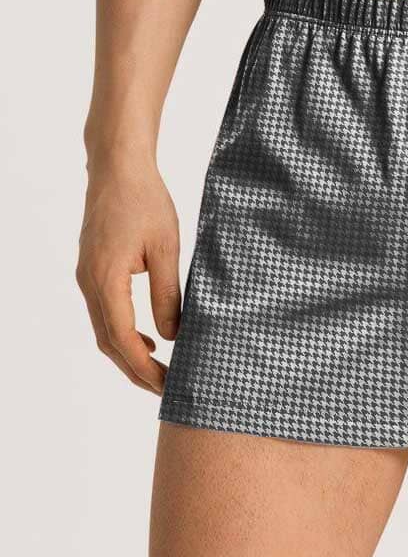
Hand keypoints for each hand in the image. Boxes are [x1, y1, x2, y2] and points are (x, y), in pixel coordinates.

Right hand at [76, 166, 180, 393]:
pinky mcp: (92, 269)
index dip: (145, 368)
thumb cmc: (145, 200)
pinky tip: (147, 337)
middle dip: (136, 370)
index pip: (123, 339)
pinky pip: (104, 311)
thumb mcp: (166, 247)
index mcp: (106, 279)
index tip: (168, 385)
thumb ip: (168, 293)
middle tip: (166, 389)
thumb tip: (172, 336)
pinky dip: (123, 332)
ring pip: (104, 329)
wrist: (117, 167)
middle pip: (109, 342)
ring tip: (159, 370)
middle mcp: (89, 282)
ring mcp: (87, 276)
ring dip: (128, 353)